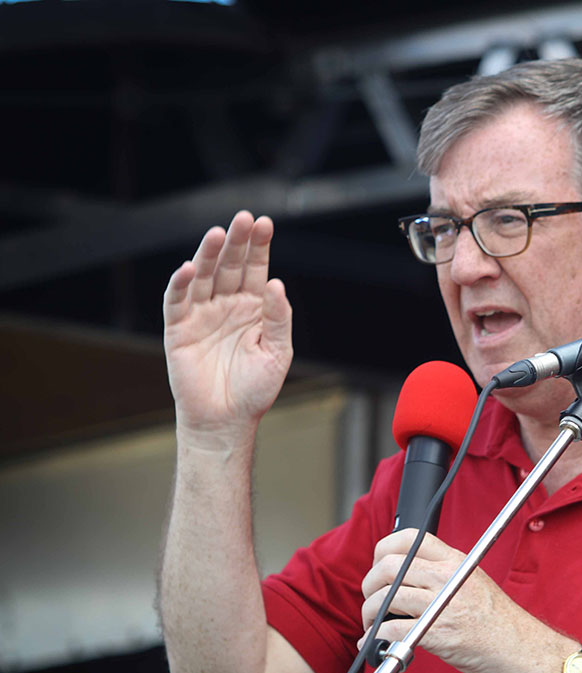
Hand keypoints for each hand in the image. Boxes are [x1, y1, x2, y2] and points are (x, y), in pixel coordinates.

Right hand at [163, 211, 291, 446]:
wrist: (226, 419)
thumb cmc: (255, 389)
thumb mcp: (278, 352)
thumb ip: (279, 318)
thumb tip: (277, 283)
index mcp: (253, 308)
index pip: (256, 269)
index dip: (259, 247)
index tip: (264, 223)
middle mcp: (227, 305)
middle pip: (230, 265)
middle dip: (237, 242)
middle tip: (243, 218)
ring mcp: (202, 314)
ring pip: (203, 276)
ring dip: (208, 254)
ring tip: (217, 233)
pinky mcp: (178, 329)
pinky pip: (177, 301)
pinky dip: (180, 283)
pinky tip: (188, 267)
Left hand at [360, 529, 540, 672]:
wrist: (521, 648)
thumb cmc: (497, 620)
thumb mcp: (474, 580)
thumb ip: (444, 573)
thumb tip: (405, 577)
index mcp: (455, 561)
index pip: (410, 537)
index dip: (384, 549)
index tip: (379, 566)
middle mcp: (446, 577)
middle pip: (388, 566)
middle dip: (369, 584)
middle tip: (372, 598)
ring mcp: (441, 604)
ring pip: (384, 597)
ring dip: (369, 612)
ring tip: (372, 622)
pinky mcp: (436, 633)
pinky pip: (391, 630)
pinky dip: (374, 639)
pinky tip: (373, 645)